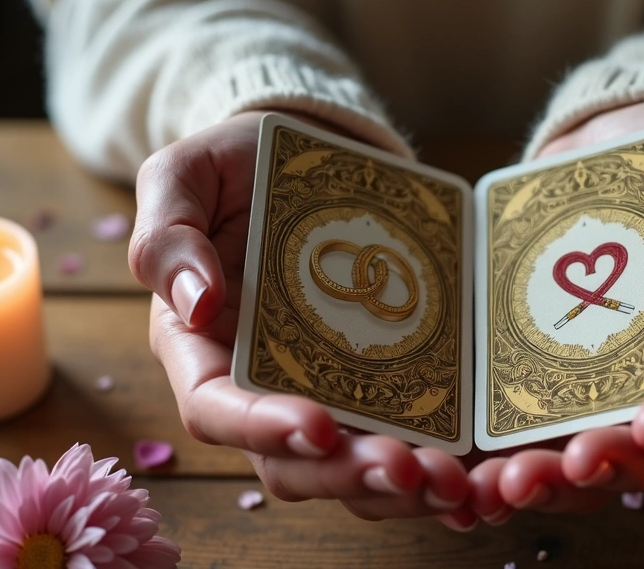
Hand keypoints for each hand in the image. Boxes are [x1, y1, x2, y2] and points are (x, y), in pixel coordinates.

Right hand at [128, 111, 473, 527]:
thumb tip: (194, 301)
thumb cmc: (236, 165)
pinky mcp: (379, 385)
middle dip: (347, 474)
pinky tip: (476, 477)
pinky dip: (435, 468)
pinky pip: (403, 442)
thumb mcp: (186, 174)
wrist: (305, 154)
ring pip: (350, 468)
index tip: (316, 426)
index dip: (260, 427)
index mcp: (201, 346)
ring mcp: (322, 390)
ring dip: (400, 489)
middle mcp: (259, 385)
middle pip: (292, 461)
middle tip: (409, 470)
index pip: (216, 408)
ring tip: (451, 482)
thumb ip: (168, 233)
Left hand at [465, 101, 643, 523]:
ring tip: (500, 484)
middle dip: (605, 469)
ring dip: (543, 482)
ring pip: (577, 460)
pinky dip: (492, 461)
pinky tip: (463, 472)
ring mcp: (594, 386)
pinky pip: (518, 431)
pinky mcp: (535, 375)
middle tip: (563, 465)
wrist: (608, 142)